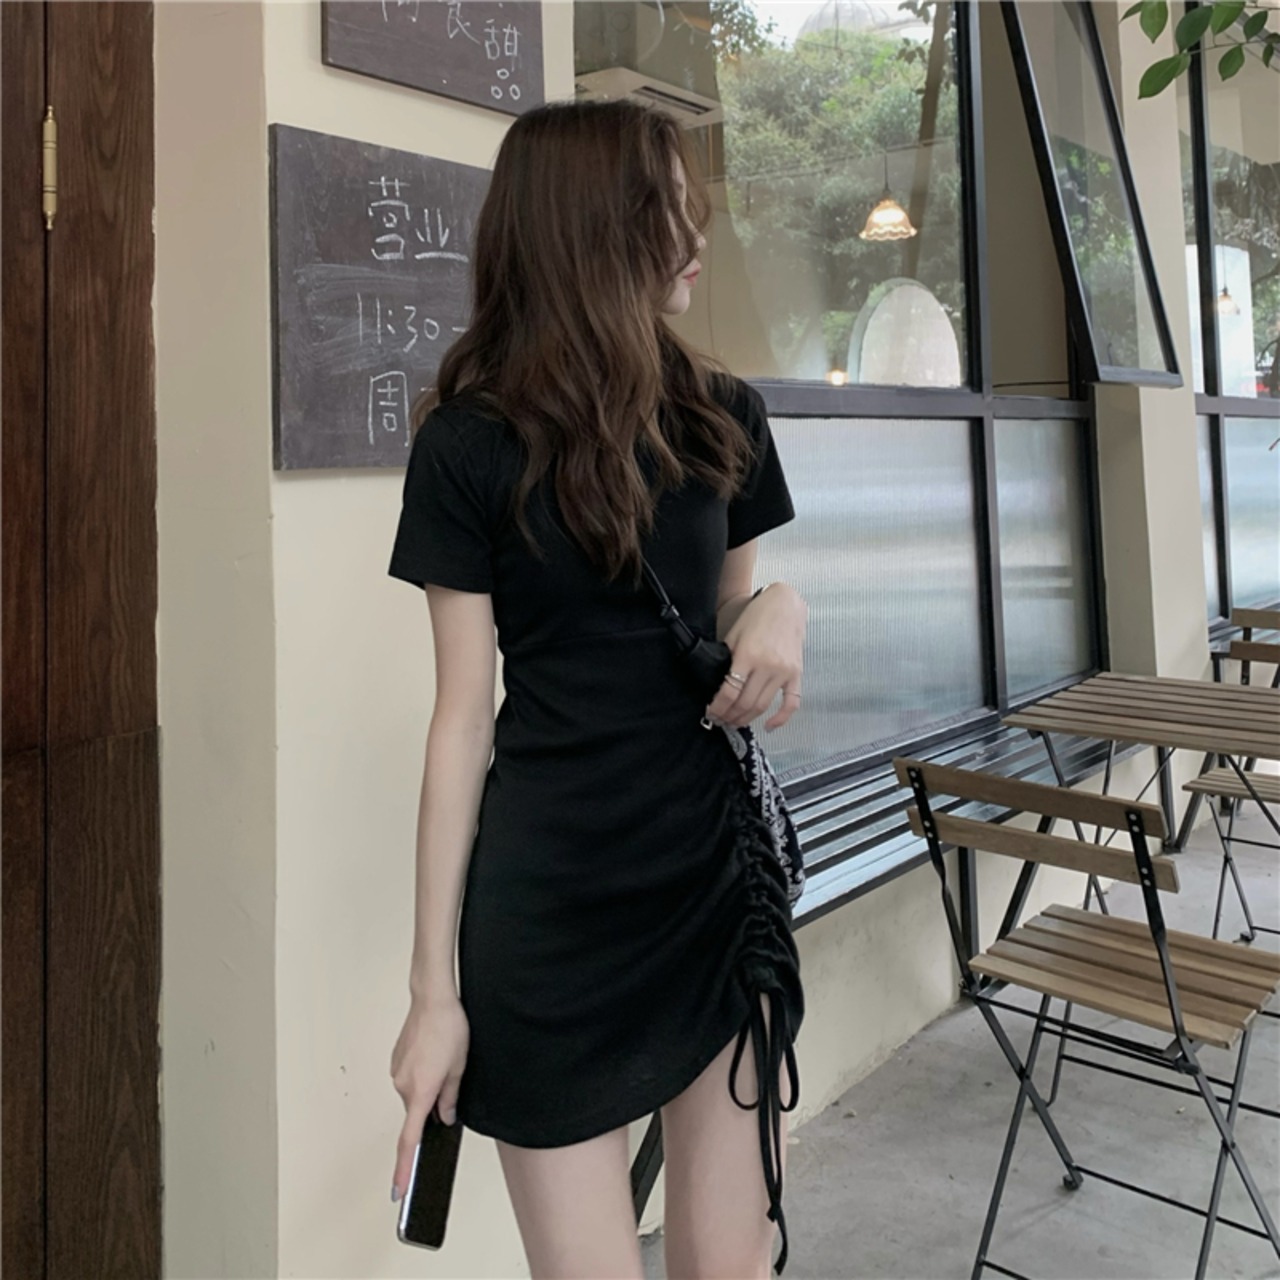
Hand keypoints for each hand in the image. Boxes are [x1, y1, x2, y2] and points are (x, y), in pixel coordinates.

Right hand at [390, 992, 469, 1201]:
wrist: (432, 999)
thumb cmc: (450, 1028)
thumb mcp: (460, 1066)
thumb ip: (451, 1098)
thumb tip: (444, 1117)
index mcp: (421, 1091)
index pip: (410, 1139)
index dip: (404, 1167)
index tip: (399, 1190)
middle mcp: (403, 1085)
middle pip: (417, 1112)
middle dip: (433, 1107)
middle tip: (451, 1080)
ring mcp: (397, 1073)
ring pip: (414, 1094)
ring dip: (428, 1088)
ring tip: (444, 1058)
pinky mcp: (396, 1062)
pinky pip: (409, 1079)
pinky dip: (421, 1076)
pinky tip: (433, 1054)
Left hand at [705, 582, 806, 730]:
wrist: (785, 605)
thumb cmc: (758, 616)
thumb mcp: (734, 635)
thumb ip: (727, 660)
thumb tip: (718, 686)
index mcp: (748, 655)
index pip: (730, 691)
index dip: (718, 707)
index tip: (711, 712)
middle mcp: (768, 665)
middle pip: (745, 703)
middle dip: (729, 716)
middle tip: (720, 720)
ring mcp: (784, 671)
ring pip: (762, 706)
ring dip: (746, 719)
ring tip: (734, 722)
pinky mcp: (796, 674)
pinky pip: (792, 702)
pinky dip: (781, 718)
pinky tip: (769, 726)